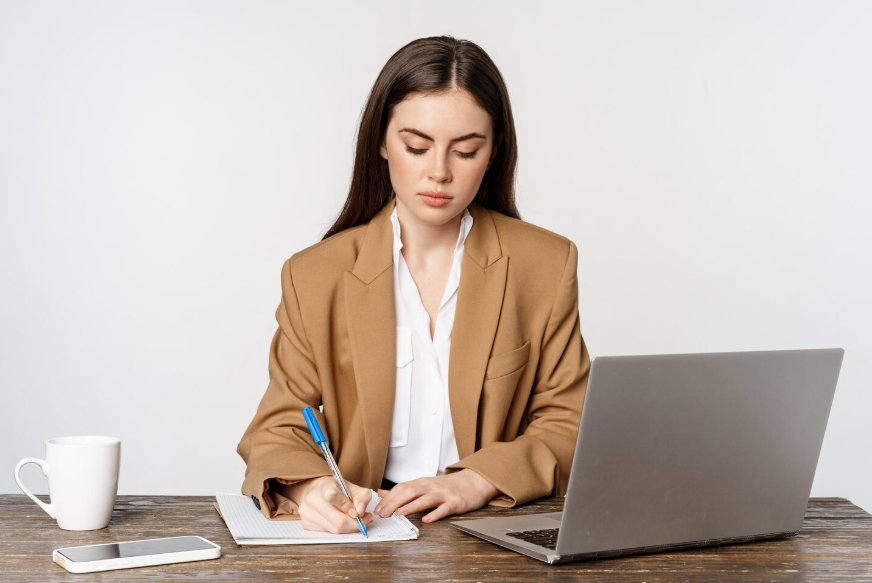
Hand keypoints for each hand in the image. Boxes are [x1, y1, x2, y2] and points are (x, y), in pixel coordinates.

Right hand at [286, 476, 373, 533]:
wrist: (314, 491)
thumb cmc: (335, 488)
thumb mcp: (350, 486)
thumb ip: (361, 496)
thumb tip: (361, 512)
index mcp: (324, 486)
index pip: (333, 496)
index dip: (348, 506)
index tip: (358, 511)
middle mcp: (312, 499)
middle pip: (338, 520)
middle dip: (356, 524)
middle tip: (366, 520)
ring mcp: (307, 513)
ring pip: (335, 529)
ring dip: (350, 528)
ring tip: (359, 522)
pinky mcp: (307, 524)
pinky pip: (329, 533)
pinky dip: (341, 531)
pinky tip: (346, 524)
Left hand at [374, 469, 499, 522]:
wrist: (473, 481)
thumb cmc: (447, 486)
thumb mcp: (424, 485)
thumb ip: (404, 490)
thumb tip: (382, 493)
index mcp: (422, 483)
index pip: (401, 488)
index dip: (389, 498)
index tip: (377, 508)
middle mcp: (431, 486)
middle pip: (410, 492)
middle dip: (395, 502)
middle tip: (383, 513)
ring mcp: (443, 494)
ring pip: (426, 499)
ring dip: (412, 506)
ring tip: (400, 512)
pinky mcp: (455, 502)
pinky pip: (444, 509)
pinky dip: (435, 514)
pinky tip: (427, 520)